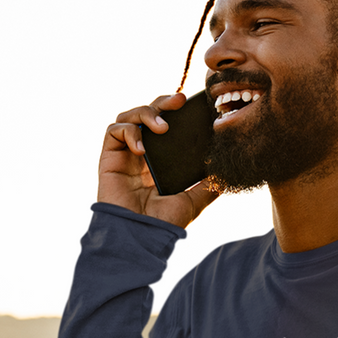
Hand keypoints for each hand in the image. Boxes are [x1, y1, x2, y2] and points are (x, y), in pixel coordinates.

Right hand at [98, 93, 217, 228]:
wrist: (141, 237)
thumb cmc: (164, 223)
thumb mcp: (194, 201)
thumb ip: (209, 186)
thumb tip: (227, 173)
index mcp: (161, 160)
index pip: (167, 125)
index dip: (176, 110)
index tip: (193, 103)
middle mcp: (142, 153)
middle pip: (148, 114)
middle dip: (163, 102)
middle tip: (180, 100)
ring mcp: (125, 154)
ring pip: (130, 116)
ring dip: (146, 114)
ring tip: (162, 127)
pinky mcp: (109, 158)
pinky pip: (114, 130)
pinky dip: (129, 132)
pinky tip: (142, 148)